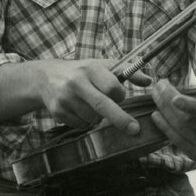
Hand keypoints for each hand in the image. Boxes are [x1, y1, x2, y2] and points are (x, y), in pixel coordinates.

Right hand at [35, 59, 152, 132]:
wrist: (46, 77)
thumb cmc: (82, 71)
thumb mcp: (103, 65)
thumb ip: (127, 72)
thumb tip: (149, 80)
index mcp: (90, 68)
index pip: (112, 87)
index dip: (120, 95)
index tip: (119, 96)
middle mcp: (76, 82)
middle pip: (102, 105)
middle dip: (120, 119)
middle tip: (134, 130)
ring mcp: (65, 98)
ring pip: (93, 118)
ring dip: (98, 117)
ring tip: (90, 105)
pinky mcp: (57, 112)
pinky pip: (81, 125)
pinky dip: (85, 122)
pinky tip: (79, 110)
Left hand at [149, 77, 195, 162]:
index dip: (188, 105)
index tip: (174, 96)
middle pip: (187, 121)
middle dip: (169, 102)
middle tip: (159, 86)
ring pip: (179, 129)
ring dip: (164, 111)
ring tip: (155, 96)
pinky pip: (177, 140)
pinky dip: (165, 127)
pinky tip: (156, 115)